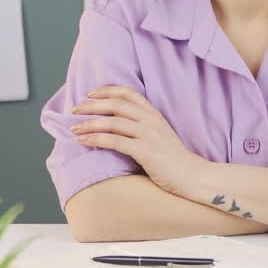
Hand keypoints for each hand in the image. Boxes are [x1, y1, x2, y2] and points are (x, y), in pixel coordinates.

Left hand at [70, 86, 203, 195]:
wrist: (194, 177)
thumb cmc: (174, 161)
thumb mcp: (160, 137)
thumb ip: (142, 128)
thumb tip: (115, 127)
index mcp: (155, 114)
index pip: (128, 93)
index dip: (107, 90)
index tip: (90, 94)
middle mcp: (151, 120)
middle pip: (116, 105)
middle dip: (91, 106)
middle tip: (75, 109)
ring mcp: (149, 135)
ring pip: (112, 122)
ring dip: (88, 123)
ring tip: (73, 128)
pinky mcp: (145, 151)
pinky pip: (114, 141)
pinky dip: (95, 139)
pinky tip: (83, 141)